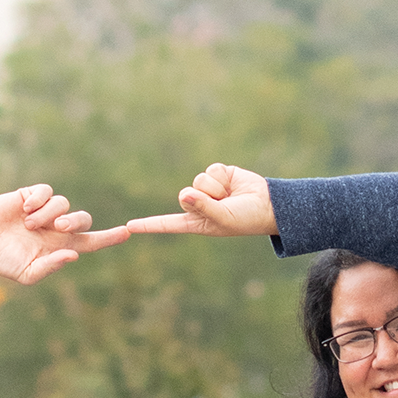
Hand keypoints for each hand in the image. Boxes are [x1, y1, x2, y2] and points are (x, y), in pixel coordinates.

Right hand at [0, 184, 131, 284]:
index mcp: (59, 246)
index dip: (109, 238)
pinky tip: (25, 208)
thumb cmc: (2, 261)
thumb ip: (51, 266)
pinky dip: (39, 198)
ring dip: (48, 213)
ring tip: (28, 223)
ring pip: (64, 203)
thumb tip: (74, 255)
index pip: (91, 242)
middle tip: (58, 227)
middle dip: (75, 221)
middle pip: (83, 219)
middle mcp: (55, 228)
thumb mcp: (27, 273)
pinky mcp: (31, 196)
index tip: (127, 232)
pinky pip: (47, 191)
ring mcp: (44, 211)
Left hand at [126, 164, 277, 239]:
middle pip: (183, 196)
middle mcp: (199, 206)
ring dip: (215, 188)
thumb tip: (185, 194)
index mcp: (197, 223)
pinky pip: (210, 170)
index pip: (168, 224)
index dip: (149, 225)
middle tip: (222, 203)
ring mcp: (207, 190)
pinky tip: (233, 183)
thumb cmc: (247, 219)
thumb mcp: (223, 218)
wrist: (269, 205)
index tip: (129, 226)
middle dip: (202, 197)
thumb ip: (204, 207)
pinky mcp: (218, 174)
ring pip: (197, 181)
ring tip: (230, 195)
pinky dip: (222, 177)